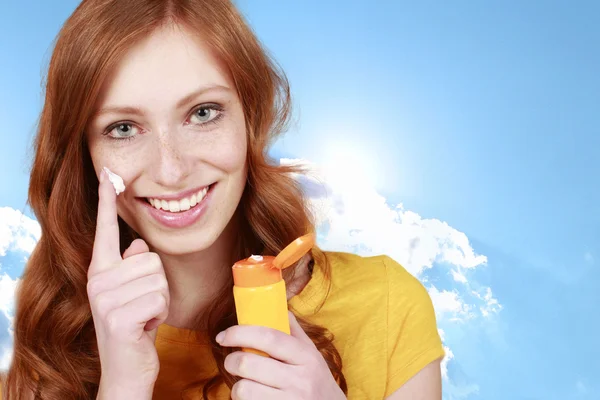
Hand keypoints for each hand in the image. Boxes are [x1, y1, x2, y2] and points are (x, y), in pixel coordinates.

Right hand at [87, 168, 169, 398]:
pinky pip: (160, 298)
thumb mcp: (133, 293)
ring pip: (159, 278)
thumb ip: (132, 266)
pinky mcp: (118, 317)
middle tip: (143, 306)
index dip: (106, 201)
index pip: (105, 230)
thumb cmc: (135, 326)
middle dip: (158, 284)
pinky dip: (160, 314)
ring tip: (144, 316)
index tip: (109, 174)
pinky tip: (146, 327)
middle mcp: (97, 281)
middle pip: (151, 258)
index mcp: (101, 271)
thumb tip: (138, 245)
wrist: (126, 370)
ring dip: (160, 300)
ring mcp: (104, 299)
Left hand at [218, 312, 345, 399]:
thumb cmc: (317, 382)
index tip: (223, 335)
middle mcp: (300, 379)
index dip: (240, 333)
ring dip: (237, 386)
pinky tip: (254, 399)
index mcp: (307, 357)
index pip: (268, 337)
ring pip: (244, 389)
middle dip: (231, 361)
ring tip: (245, 385)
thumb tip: (276, 306)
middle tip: (231, 362)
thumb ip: (294, 332)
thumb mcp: (312, 355)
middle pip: (249, 363)